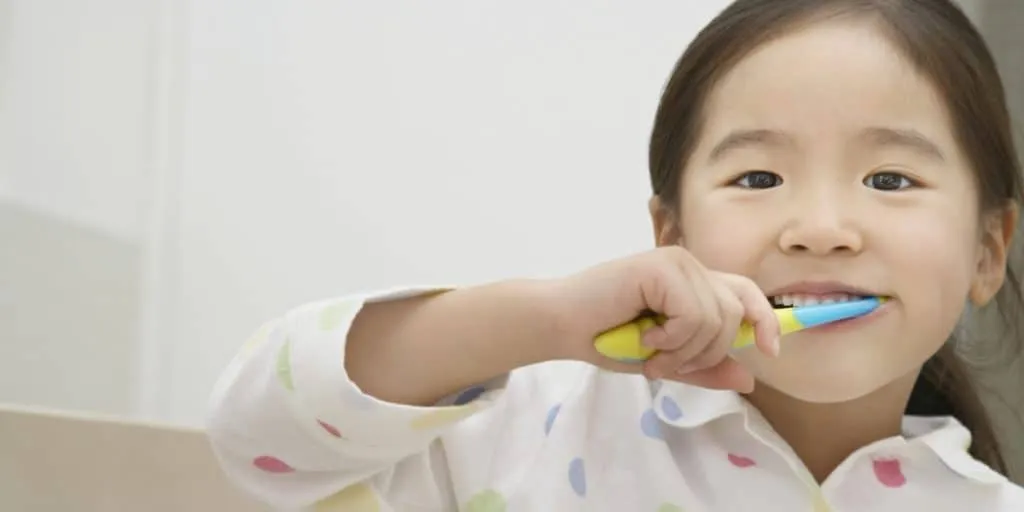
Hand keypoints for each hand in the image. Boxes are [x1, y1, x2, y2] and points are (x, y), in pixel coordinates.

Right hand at [552, 246, 780, 391]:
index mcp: (692, 282)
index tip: (771, 351)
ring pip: (716, 318)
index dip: (766, 320)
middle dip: (708, 352)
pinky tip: (644, 337)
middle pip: (735, 313)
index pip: (746, 293)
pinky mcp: (661, 267)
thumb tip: (749, 379)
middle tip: (669, 366)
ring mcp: (675, 262)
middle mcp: (689, 265)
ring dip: (685, 351)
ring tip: (651, 355)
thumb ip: (704, 367)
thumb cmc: (605, 339)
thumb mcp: (665, 360)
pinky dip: (671, 339)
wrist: (562, 325)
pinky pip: (694, 314)